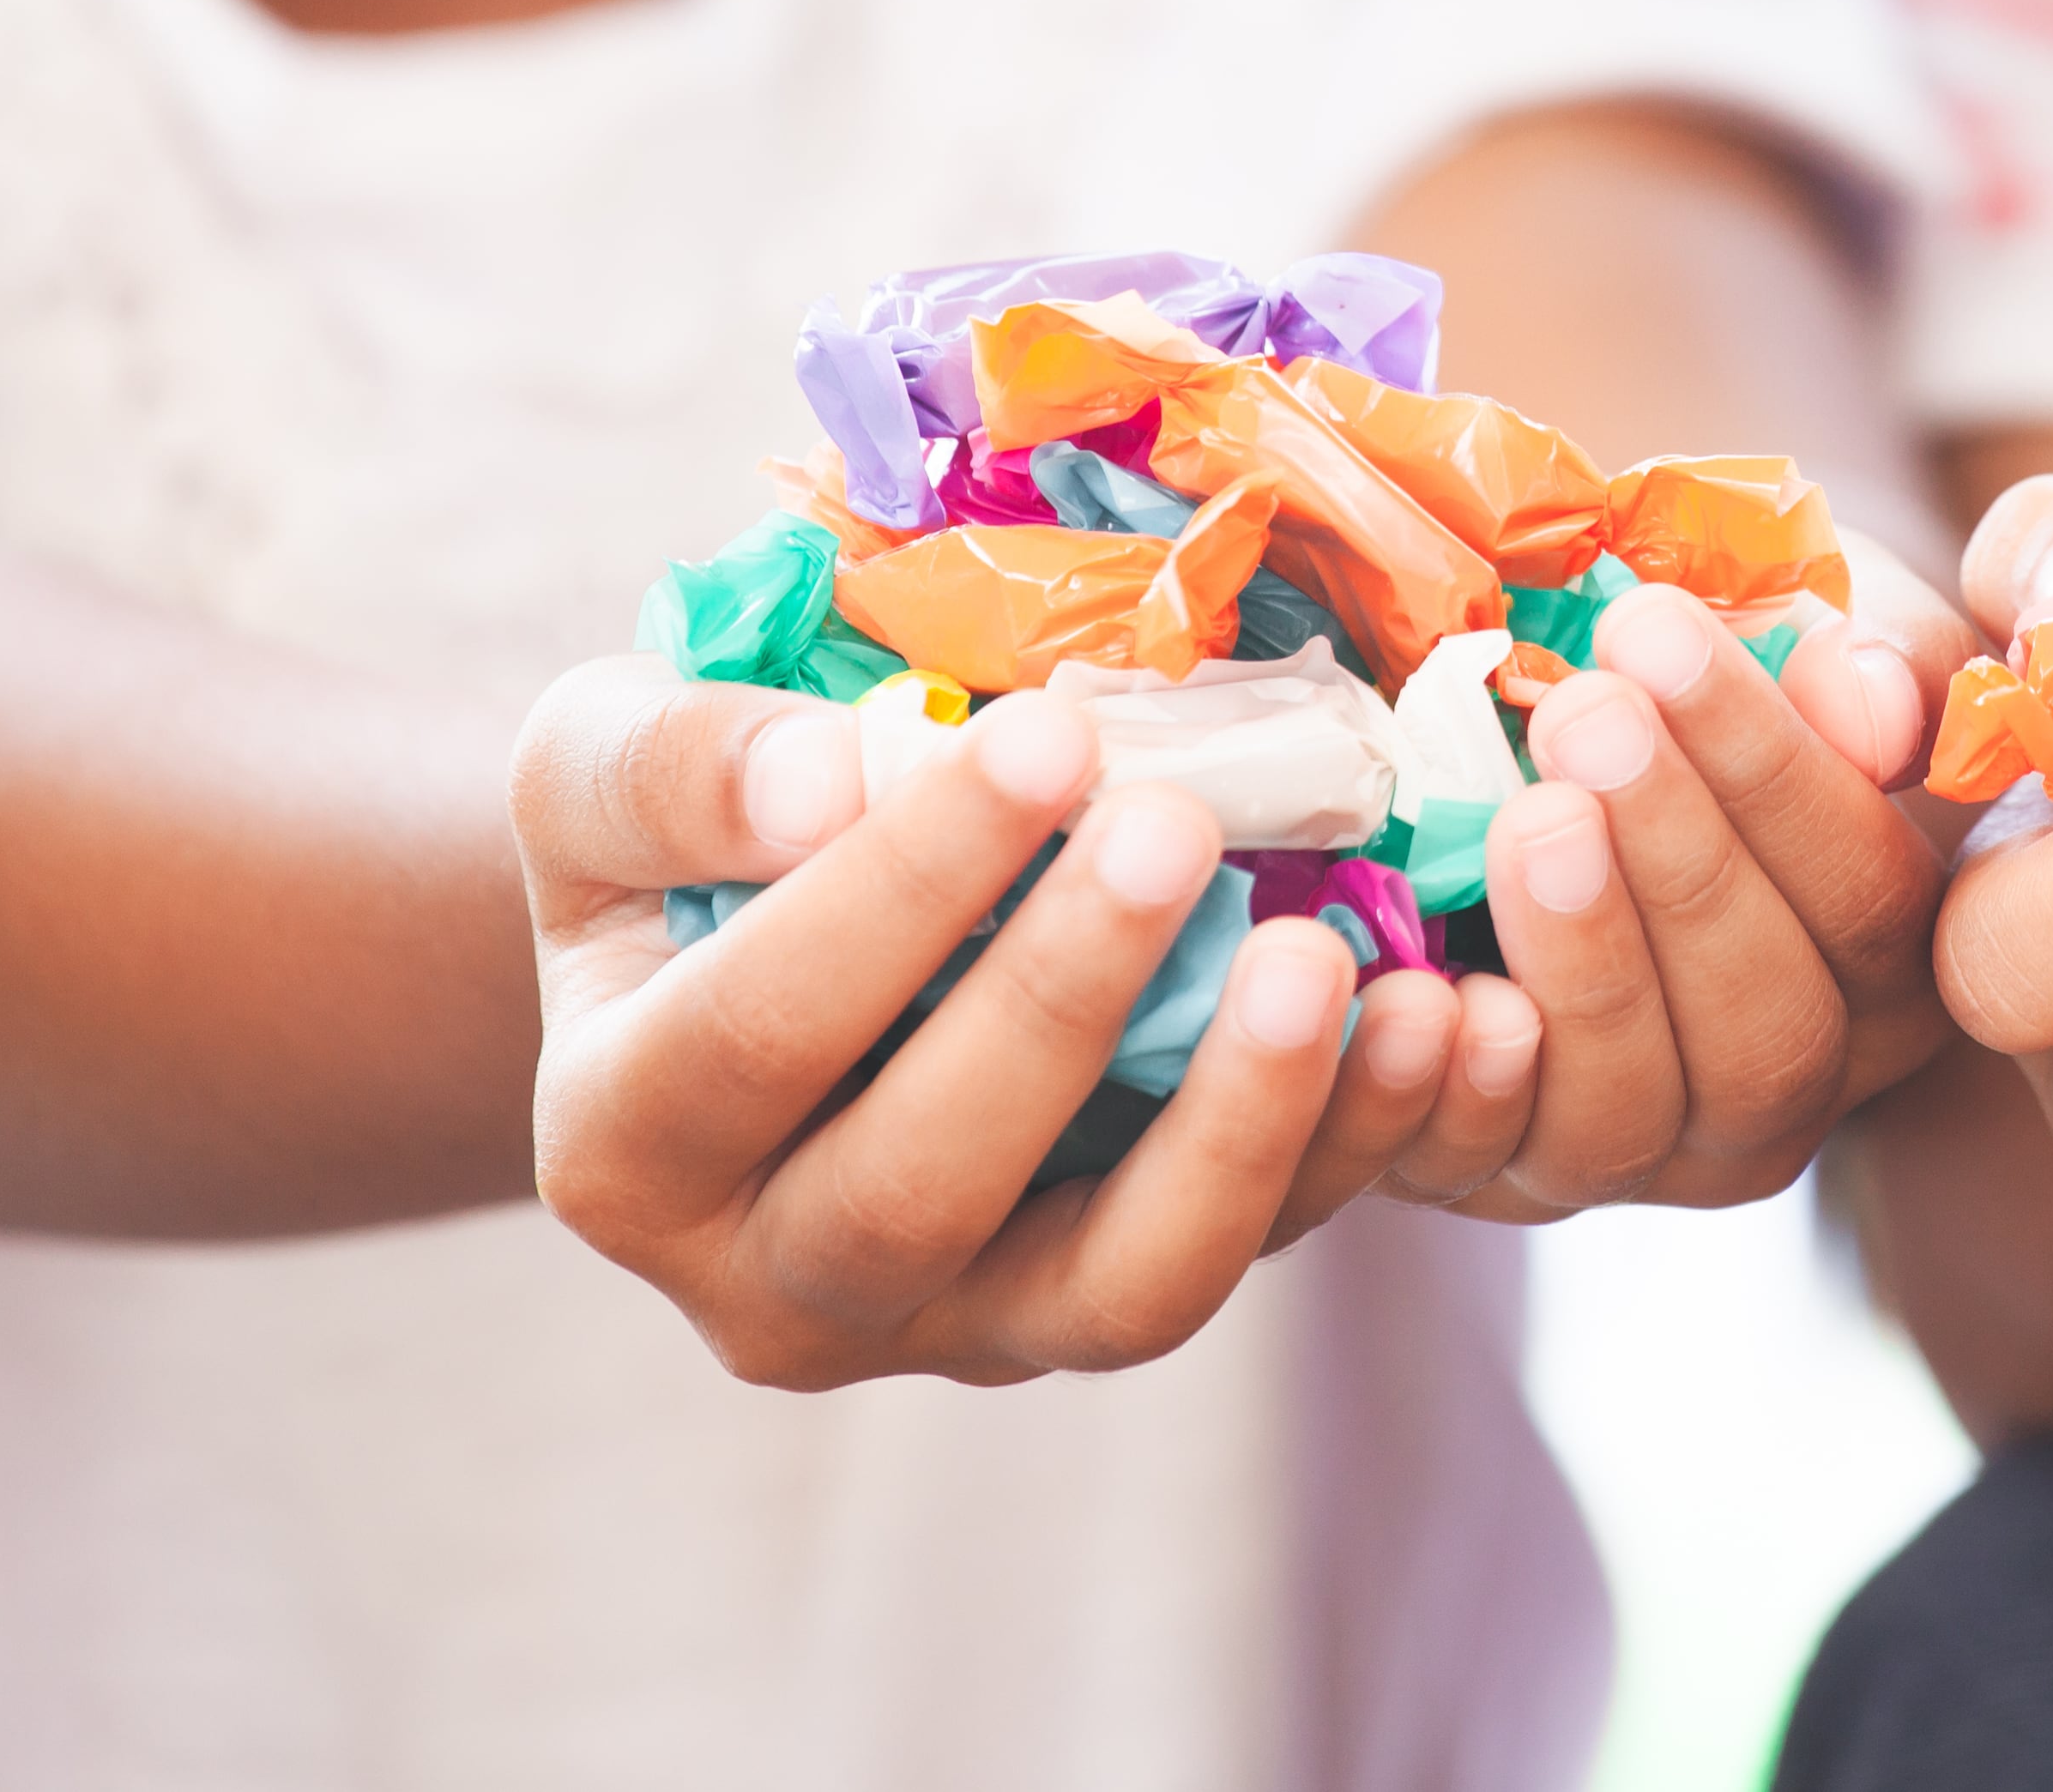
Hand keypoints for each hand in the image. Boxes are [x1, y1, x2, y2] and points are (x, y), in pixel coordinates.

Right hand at [510, 664, 1503, 1386]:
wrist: (770, 937)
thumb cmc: (690, 830)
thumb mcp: (609, 764)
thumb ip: (671, 768)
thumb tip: (818, 783)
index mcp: (629, 1147)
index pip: (758, 1036)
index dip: (900, 891)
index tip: (1040, 736)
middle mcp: (780, 1281)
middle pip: (926, 1189)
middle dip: (1062, 999)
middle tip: (1181, 825)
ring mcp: (965, 1317)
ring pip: (1121, 1288)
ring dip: (1241, 1127)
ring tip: (1342, 964)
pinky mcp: (1118, 1292)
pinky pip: (1254, 1251)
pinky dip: (1358, 1142)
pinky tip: (1444, 1015)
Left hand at [1413, 535, 1970, 1218]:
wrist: (1537, 785)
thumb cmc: (1694, 697)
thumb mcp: (1803, 645)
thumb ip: (1878, 661)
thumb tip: (1875, 705)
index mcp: (1886, 977)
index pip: (1869, 902)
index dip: (1774, 770)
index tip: (1661, 630)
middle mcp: (1780, 1096)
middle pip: (1766, 1027)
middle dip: (1679, 864)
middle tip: (1587, 714)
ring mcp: (1634, 1154)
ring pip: (1629, 1111)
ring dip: (1582, 962)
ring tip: (1523, 818)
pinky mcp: (1490, 1176)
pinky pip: (1471, 1166)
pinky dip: (1449, 1092)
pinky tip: (1422, 991)